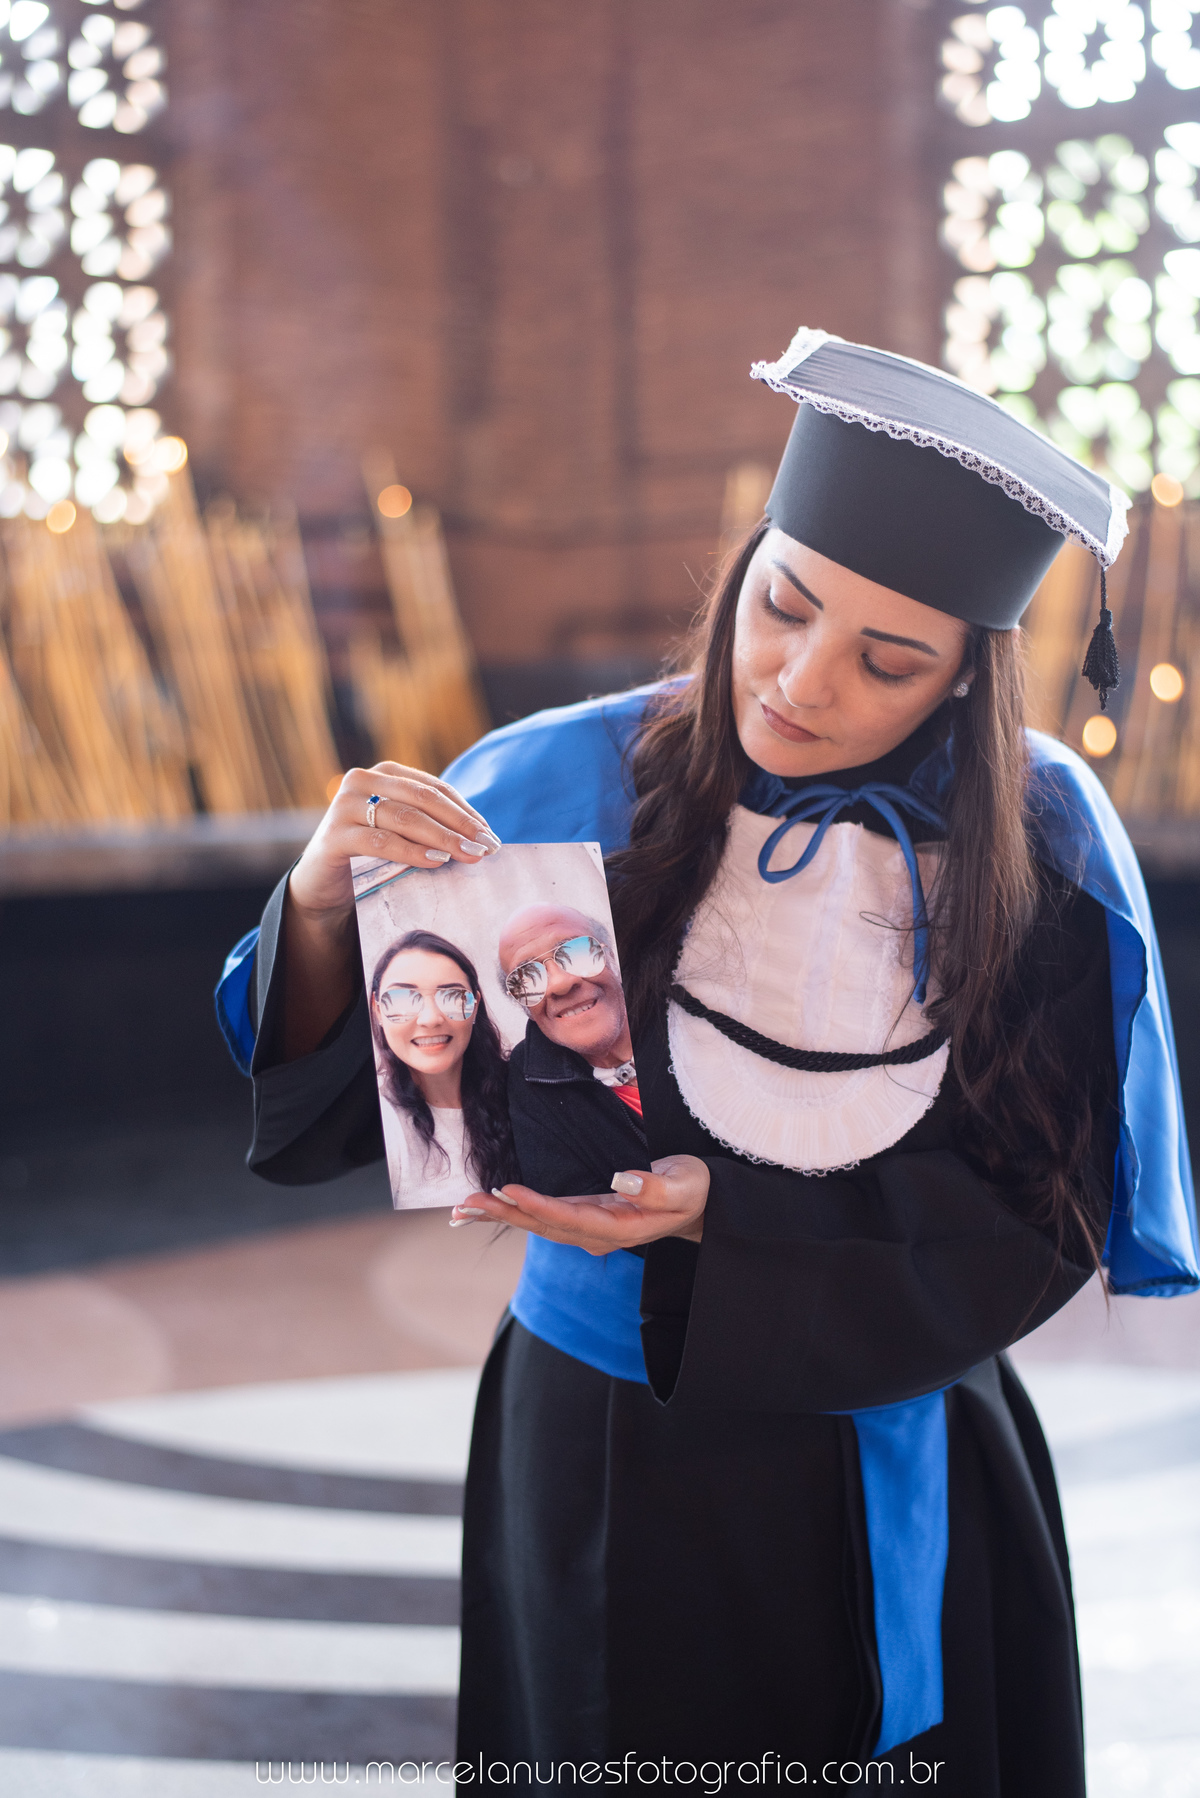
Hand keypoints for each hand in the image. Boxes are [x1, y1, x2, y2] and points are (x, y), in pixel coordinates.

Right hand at [289, 762, 500, 926]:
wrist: (322, 882)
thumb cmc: (370, 855)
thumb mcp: (400, 831)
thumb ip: (430, 824)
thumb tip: (481, 836)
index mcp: (384, 774)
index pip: (434, 788)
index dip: (466, 811)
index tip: (491, 835)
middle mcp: (361, 781)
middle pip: (423, 799)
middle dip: (460, 823)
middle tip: (487, 847)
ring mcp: (344, 806)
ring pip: (405, 818)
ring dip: (443, 837)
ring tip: (468, 854)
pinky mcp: (334, 835)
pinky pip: (381, 842)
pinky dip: (412, 851)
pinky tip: (436, 861)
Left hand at [450, 1154, 709, 1255]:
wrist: (700, 1205)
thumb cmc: (693, 1190)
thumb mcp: (685, 1184)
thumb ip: (655, 1187)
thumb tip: (622, 1180)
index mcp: (621, 1227)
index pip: (571, 1217)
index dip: (538, 1205)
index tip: (508, 1190)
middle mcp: (599, 1233)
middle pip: (544, 1226)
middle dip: (504, 1215)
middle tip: (466, 1205)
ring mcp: (590, 1227)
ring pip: (538, 1224)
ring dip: (501, 1215)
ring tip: (464, 1208)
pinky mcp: (584, 1216)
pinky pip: (543, 1216)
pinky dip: (515, 1210)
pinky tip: (492, 1205)